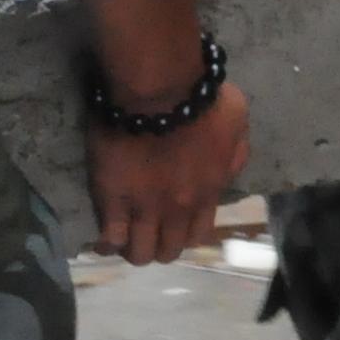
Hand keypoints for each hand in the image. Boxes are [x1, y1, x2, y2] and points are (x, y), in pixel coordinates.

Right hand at [85, 77, 250, 265]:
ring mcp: (145, 207)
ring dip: (133, 248)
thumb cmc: (201, 98)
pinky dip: (106, 243)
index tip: (175, 224)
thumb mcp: (236, 121)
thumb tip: (228, 170)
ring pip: (139, 253)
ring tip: (124, 237)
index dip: (185, 234)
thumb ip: (235, 151)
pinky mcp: (113, 199)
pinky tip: (103, 238)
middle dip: (159, 244)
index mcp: (207, 192)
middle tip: (148, 230)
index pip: (198, 235)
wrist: (161, 87)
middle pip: (168, 250)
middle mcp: (178, 209)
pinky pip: (109, 237)